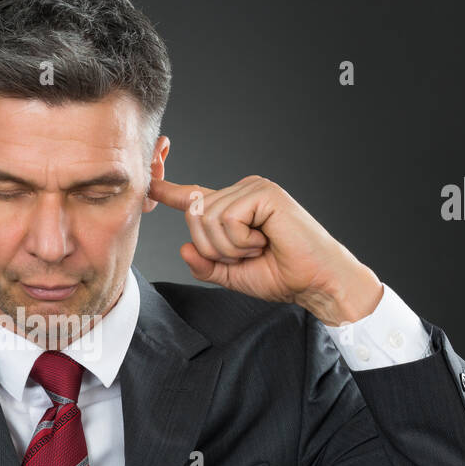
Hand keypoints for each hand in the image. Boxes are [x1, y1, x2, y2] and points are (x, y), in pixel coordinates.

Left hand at [147, 175, 382, 324]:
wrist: (315, 283)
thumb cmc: (282, 276)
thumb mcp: (231, 274)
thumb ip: (205, 263)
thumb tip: (183, 249)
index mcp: (234, 206)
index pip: (194, 196)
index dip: (168, 191)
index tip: (149, 183)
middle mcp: (242, 191)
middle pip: (192, 213)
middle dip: (211, 247)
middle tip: (246, 255)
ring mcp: (254, 188)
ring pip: (206, 217)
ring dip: (228, 247)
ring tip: (258, 249)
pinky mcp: (264, 193)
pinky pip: (226, 219)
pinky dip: (240, 241)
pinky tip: (263, 242)